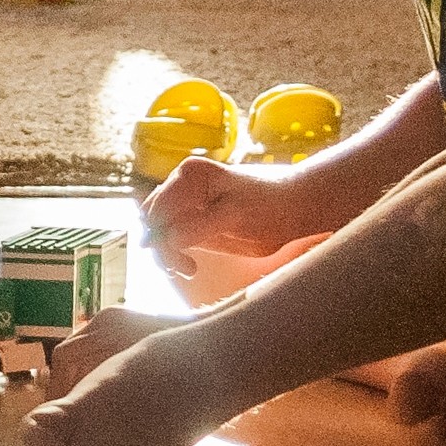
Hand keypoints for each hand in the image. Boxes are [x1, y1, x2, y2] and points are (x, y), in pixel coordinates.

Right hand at [142, 158, 317, 275]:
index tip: (178, 261)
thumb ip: (199, 226)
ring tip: (188, 269)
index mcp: (188, 175)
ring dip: (166, 253)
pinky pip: (171, 238)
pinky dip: (173, 254)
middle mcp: (181, 185)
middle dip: (162, 247)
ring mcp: (186, 204)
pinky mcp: (194, 221)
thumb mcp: (234, 215)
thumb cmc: (268, 205)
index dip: (161, 237)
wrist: (293, 208)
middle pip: (153, 220)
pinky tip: (189, 266)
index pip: (158, 211)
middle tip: (184, 268)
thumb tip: (167, 239)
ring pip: (158, 231)